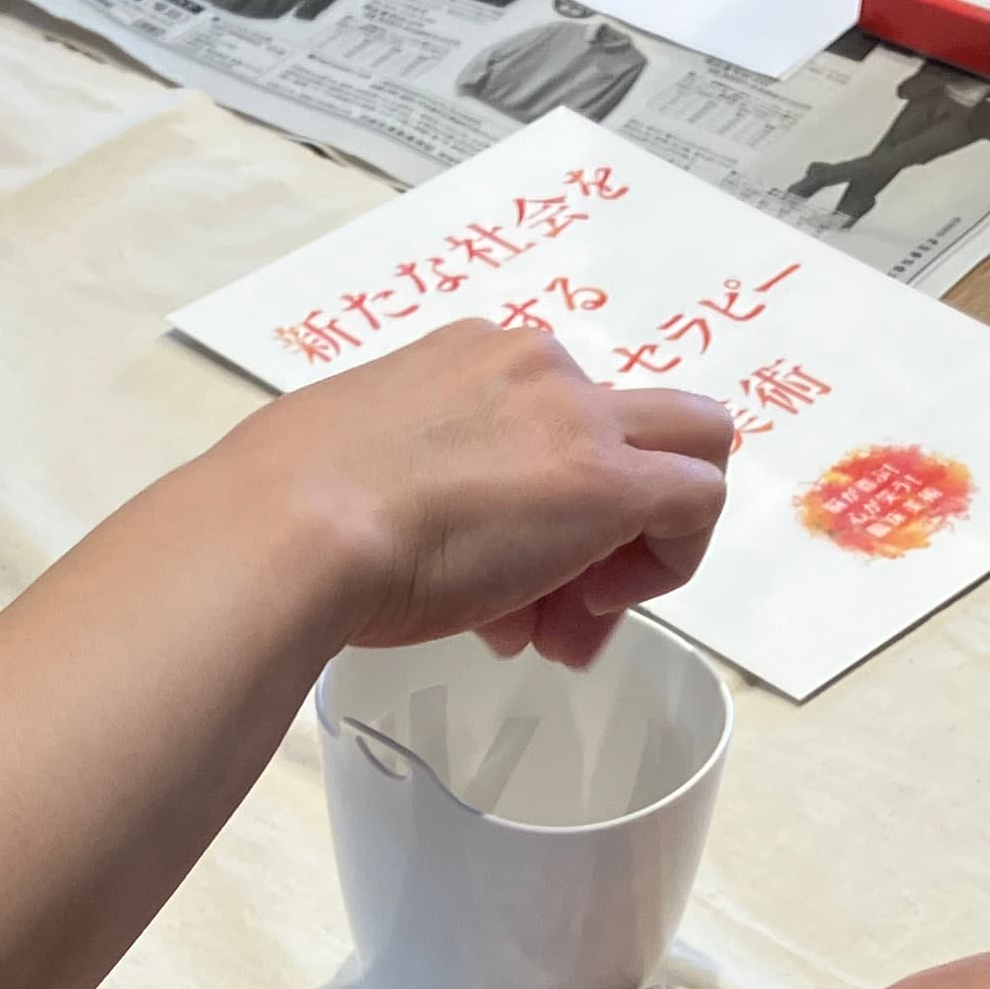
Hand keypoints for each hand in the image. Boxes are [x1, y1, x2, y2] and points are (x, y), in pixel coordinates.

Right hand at [212, 322, 733, 668]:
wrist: (291, 530)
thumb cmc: (292, 515)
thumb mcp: (359, 478)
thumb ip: (415, 495)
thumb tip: (455, 563)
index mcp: (470, 356)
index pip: (552, 420)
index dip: (544, 508)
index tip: (500, 577)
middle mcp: (534, 365)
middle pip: (631, 426)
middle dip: (612, 521)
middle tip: (554, 607)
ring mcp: (575, 416)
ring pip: (690, 444)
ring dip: (641, 545)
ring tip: (560, 632)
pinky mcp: (607, 478)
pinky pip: (698, 500)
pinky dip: (669, 563)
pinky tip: (593, 611)